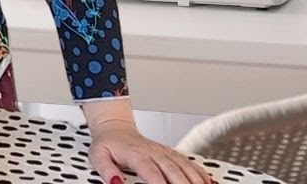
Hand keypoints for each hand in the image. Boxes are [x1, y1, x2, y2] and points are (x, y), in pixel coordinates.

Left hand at [88, 120, 215, 183]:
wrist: (115, 128)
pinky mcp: (171, 154)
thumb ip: (106, 171)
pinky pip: (189, 163)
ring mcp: (164, 152)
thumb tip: (115, 183)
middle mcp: (154, 152)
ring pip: (185, 167)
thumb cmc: (108, 144)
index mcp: (136, 154)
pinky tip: (208, 182)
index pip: (152, 173)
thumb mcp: (98, 156)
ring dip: (195, 181)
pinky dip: (200, 173)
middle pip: (174, 172)